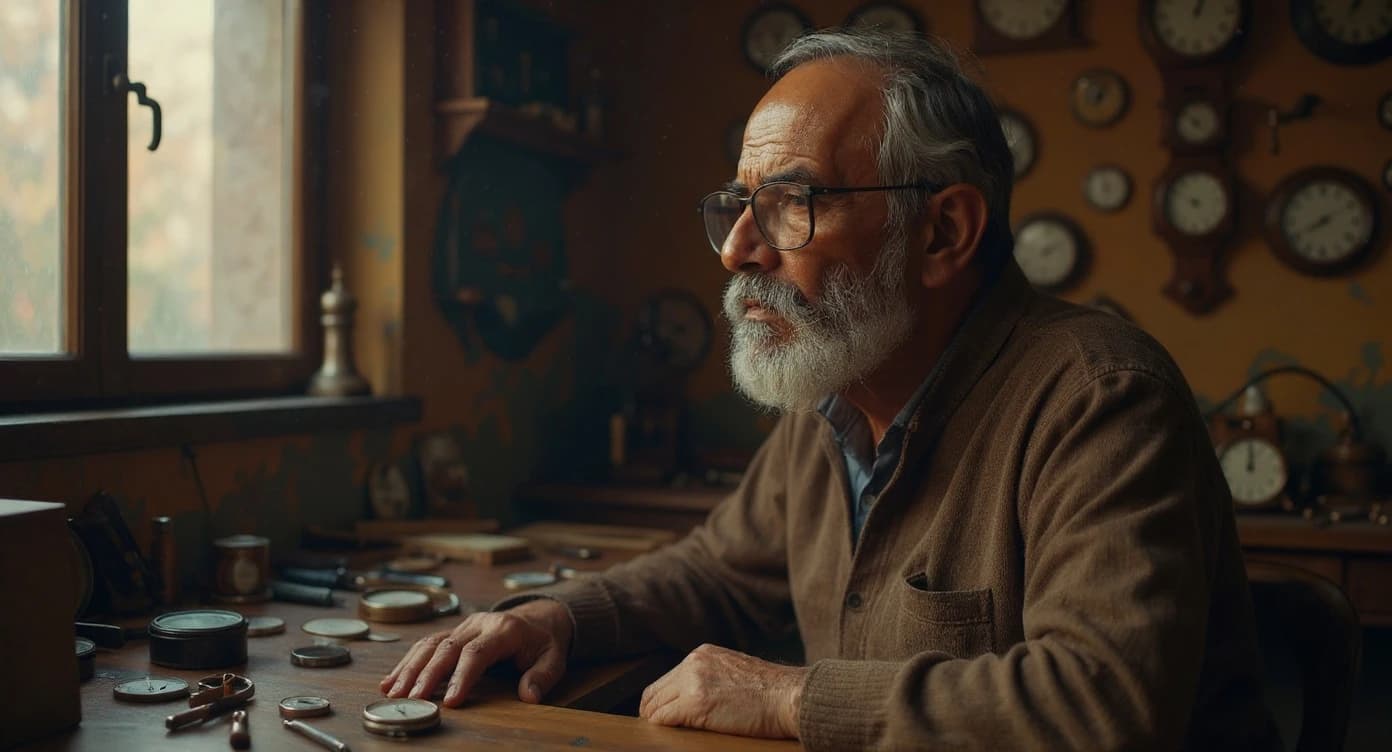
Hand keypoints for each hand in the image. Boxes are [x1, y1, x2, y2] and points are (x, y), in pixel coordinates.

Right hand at [379, 599, 572, 706]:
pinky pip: (426, 644)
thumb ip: (542, 676)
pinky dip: (408, 662)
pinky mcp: (453, 632)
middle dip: (428, 674)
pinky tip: (391, 680)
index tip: (450, 701)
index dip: (462, 676)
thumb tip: (529, 696)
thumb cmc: (544, 641)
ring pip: (431, 643)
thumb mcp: (554, 657)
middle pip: (447, 647)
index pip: (478, 652)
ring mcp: (464, 626)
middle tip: (412, 699)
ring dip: (410, 668)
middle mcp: (480, 624)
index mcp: (505, 629)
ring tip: (394, 692)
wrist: (539, 618)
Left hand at [639, 644, 805, 738]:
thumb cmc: (772, 691)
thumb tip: (692, 695)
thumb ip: (711, 675)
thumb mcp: (735, 670)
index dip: (660, 700)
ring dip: (656, 721)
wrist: (789, 696)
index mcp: (702, 654)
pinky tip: (671, 735)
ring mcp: (693, 683)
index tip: (660, 714)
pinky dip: (662, 729)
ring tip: (662, 733)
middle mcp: (693, 663)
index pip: (667, 678)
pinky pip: (663, 719)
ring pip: (655, 706)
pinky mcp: (695, 704)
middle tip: (654, 727)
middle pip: (655, 692)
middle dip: (651, 711)